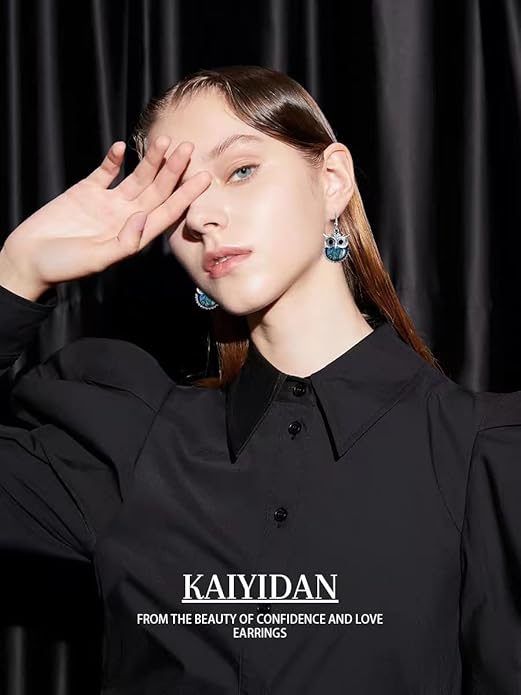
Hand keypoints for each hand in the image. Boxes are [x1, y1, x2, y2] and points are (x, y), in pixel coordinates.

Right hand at [0, 136, 210, 300]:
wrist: (28, 258)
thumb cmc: (63, 266)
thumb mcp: (97, 259)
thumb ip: (124, 242)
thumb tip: (144, 218)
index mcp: (133, 236)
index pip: (167, 212)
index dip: (186, 195)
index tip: (204, 177)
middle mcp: (126, 217)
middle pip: (156, 190)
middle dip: (173, 170)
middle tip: (188, 148)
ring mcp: (107, 203)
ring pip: (135, 177)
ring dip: (150, 160)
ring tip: (163, 140)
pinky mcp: (86, 191)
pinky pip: (105, 172)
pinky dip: (114, 159)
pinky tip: (122, 146)